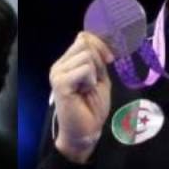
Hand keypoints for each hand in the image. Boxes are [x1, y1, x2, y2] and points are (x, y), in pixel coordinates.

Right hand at [49, 32, 113, 163]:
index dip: (100, 44)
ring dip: (94, 72)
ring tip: (88, 88)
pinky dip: (90, 79)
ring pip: (86, 56)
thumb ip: (98, 60)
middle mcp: (60, 65)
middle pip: (85, 43)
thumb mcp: (99, 78)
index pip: (83, 37)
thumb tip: (101, 41)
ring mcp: (58, 73)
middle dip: (99, 58)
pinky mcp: (60, 83)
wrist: (85, 131)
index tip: (109, 60)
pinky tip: (85, 91)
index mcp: (67, 62)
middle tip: (97, 78)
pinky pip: (84, 69)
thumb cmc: (92, 108)